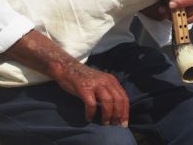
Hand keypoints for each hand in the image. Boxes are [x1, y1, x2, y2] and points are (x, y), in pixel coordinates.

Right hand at [5, 30, 128, 125]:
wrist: (67, 68)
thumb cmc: (84, 79)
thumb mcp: (101, 82)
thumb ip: (109, 92)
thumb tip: (118, 111)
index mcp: (111, 80)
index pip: (124, 97)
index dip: (125, 112)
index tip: (123, 123)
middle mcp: (105, 80)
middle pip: (118, 100)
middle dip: (118, 115)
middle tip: (114, 124)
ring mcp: (94, 83)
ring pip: (107, 102)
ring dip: (107, 115)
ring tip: (104, 122)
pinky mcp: (83, 88)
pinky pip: (91, 104)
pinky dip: (91, 113)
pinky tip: (88, 118)